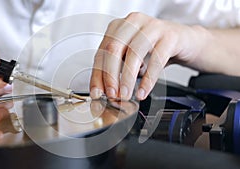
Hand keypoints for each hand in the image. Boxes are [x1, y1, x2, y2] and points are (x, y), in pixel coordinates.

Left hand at [90, 12, 206, 99]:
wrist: (186, 41)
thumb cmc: (154, 49)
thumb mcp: (131, 58)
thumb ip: (116, 69)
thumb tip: (104, 90)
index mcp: (119, 26)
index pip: (102, 52)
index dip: (98, 74)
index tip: (97, 92)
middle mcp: (133, 22)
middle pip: (114, 49)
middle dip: (110, 76)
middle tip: (112, 94)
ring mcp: (152, 27)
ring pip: (133, 53)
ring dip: (127, 78)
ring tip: (126, 95)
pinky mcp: (170, 36)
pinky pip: (156, 60)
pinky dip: (148, 79)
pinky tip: (143, 91)